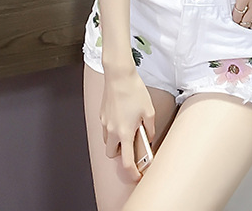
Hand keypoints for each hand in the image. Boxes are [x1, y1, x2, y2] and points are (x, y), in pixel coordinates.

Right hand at [100, 65, 154, 181]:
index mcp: (125, 133)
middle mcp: (112, 131)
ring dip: (116, 142)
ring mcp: (105, 123)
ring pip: (108, 142)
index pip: (126, 162)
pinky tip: (123, 117)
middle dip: (121, 154)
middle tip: (132, 146)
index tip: (136, 176)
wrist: (119, 76)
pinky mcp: (102, 115)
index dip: (131, 172)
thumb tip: (149, 137)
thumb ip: (150, 128)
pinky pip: (106, 129)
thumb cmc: (134, 91)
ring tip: (128, 129)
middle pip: (112, 154)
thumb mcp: (149, 111)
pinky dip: (113, 129)